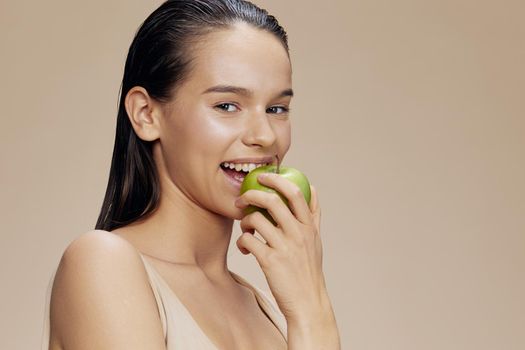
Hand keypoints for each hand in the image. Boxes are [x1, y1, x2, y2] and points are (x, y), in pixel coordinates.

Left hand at [235, 172, 326, 321]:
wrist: (308, 302)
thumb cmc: (308, 269)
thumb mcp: (316, 239)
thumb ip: (314, 213)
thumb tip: (313, 188)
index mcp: (309, 226)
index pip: (295, 192)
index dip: (276, 179)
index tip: (262, 177)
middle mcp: (298, 233)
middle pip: (272, 201)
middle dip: (251, 195)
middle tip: (241, 199)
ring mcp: (284, 247)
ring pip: (256, 219)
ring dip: (244, 221)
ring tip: (246, 229)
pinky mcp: (270, 262)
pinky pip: (248, 241)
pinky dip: (242, 242)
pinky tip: (245, 248)